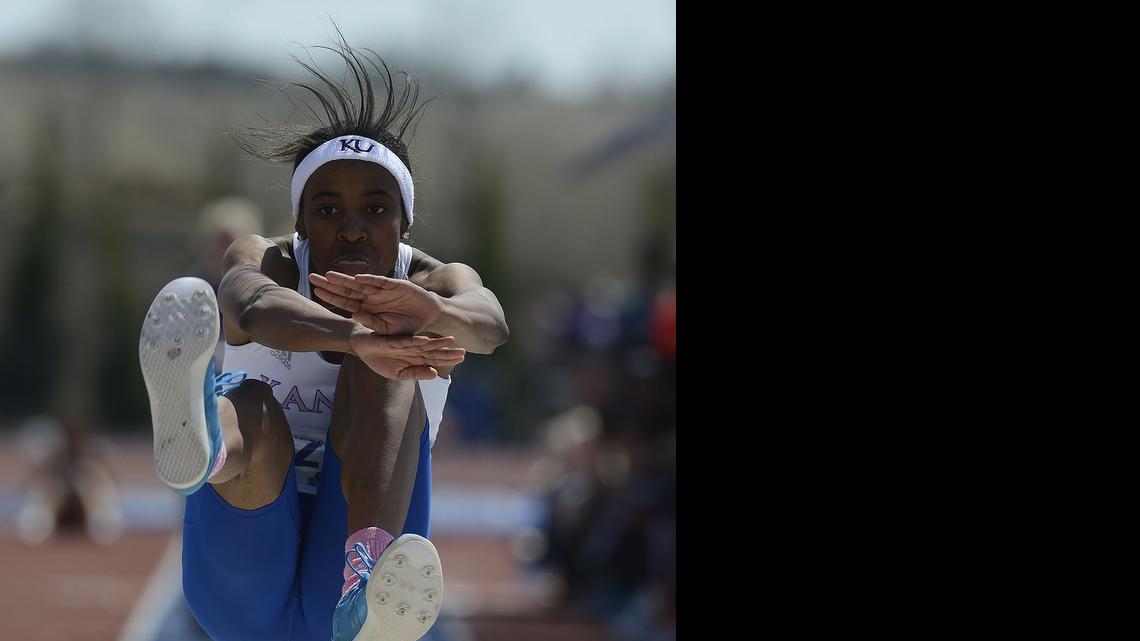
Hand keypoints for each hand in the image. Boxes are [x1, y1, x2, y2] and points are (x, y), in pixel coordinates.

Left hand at [310, 271, 442, 335]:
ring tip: (329, 275)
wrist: (429, 317)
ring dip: (345, 279)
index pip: (345, 301)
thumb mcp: (388, 330)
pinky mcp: (396, 285)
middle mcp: (371, 297)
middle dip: (330, 284)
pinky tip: (358, 278)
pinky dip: (370, 279)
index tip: (316, 292)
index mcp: (367, 308)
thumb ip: (372, 323)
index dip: (331, 297)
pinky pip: (381, 282)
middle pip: (347, 290)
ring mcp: (382, 290)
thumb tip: (354, 316)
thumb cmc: (407, 326)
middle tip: (311, 277)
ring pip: (360, 283)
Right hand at [348, 329, 464, 379]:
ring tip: (451, 340)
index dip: (448, 359)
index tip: (462, 359)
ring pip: (422, 344)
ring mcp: (403, 344)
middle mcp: (413, 349)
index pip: (435, 359)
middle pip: (433, 352)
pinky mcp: (392, 341)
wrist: (362, 347)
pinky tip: (425, 340)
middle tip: (463, 352)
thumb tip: (435, 374)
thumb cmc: (380, 359)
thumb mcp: (398, 373)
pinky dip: (415, 341)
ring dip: (436, 343)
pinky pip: (405, 342)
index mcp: (415, 357)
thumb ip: (415, 373)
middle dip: (447, 352)